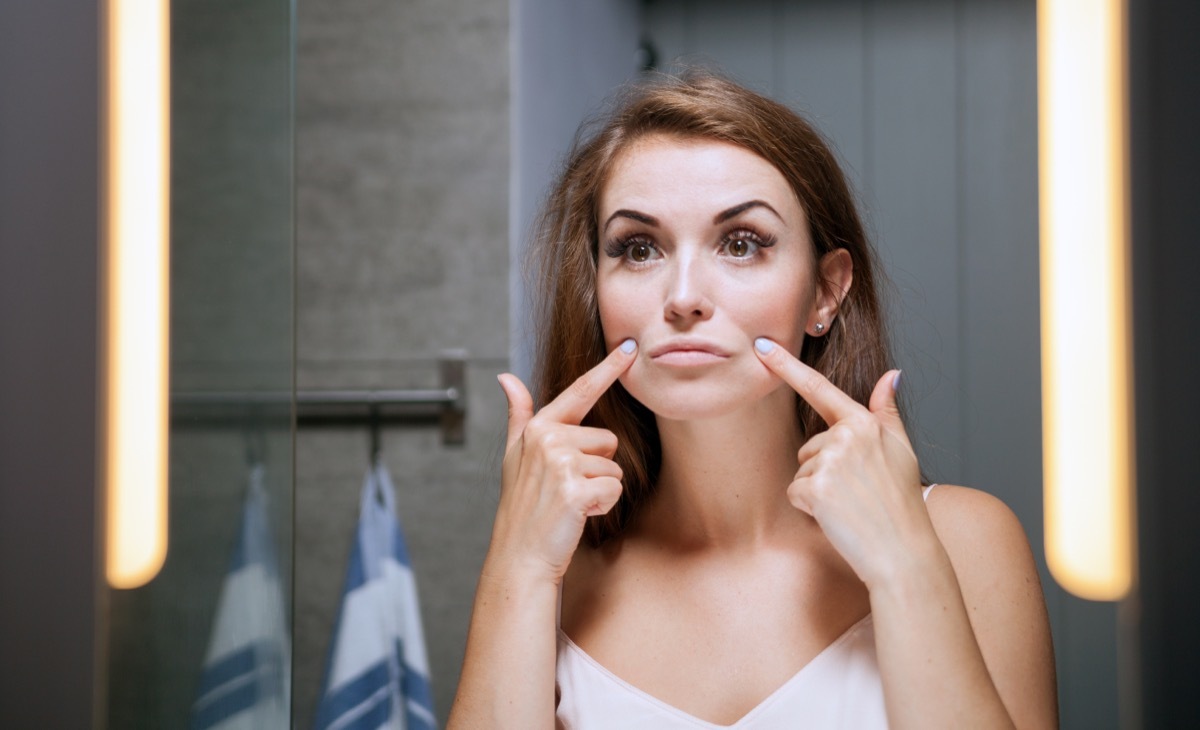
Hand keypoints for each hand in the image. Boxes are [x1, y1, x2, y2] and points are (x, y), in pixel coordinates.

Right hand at [487, 340, 637, 584]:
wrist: (521, 554)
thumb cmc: (522, 505)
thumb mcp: (514, 455)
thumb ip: (518, 414)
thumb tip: (506, 377)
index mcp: (539, 427)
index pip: (581, 391)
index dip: (608, 368)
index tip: (631, 347)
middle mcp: (548, 439)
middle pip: (608, 439)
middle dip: (597, 466)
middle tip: (566, 489)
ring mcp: (561, 463)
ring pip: (613, 466)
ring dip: (600, 488)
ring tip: (570, 503)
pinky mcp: (575, 489)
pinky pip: (614, 488)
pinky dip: (603, 505)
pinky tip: (578, 515)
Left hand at [753, 337, 930, 588]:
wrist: (903, 550)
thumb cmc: (901, 502)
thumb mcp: (901, 450)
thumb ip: (887, 412)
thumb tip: (891, 374)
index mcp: (865, 423)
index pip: (819, 388)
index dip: (787, 365)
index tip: (762, 346)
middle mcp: (846, 436)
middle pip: (810, 446)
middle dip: (824, 470)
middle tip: (856, 492)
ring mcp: (830, 461)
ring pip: (802, 470)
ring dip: (818, 490)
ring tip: (850, 505)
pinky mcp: (816, 487)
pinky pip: (796, 492)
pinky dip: (810, 508)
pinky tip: (836, 516)